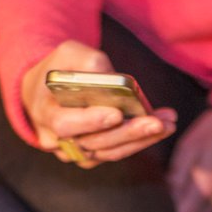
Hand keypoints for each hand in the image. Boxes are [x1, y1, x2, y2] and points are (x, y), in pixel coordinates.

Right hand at [21, 40, 175, 167]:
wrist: (43, 94)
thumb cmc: (58, 70)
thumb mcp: (67, 55)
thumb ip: (87, 62)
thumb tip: (116, 78)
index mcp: (45, 112)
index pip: (66, 123)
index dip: (91, 121)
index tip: (117, 114)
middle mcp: (57, 139)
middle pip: (95, 142)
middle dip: (129, 132)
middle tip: (158, 123)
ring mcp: (74, 152)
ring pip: (109, 152)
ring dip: (141, 139)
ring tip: (168, 123)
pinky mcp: (90, 157)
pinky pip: (116, 152)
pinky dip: (139, 142)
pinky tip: (161, 128)